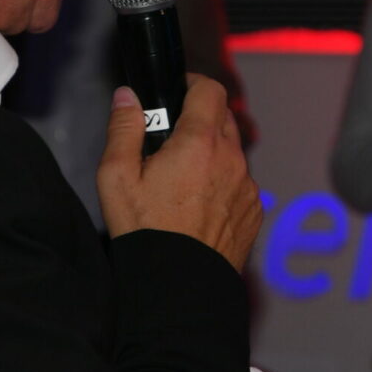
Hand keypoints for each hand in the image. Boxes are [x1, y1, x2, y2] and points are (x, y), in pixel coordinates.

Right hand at [98, 75, 262, 270]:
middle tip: (171, 138)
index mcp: (200, 143)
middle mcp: (232, 160)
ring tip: (182, 178)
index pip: (210, 90)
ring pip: (233, 151)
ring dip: (213, 152)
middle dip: (200, 118)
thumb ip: (123, 128)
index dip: (192, 84)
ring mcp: (247, 186)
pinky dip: (223, 182)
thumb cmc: (145, 231)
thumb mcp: (117, 177)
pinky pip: (240, 182)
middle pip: (224, 117)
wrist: (179, 286)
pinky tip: (198, 204)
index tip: (177, 93)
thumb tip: (127, 96)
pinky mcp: (254, 210)